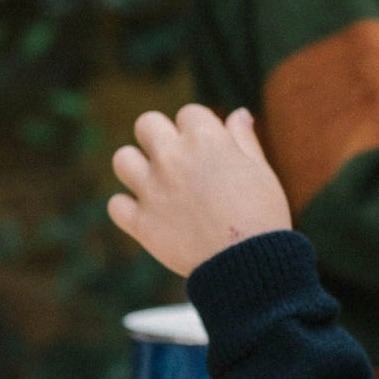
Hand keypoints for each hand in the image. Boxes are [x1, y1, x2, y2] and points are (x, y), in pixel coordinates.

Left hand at [108, 105, 293, 276]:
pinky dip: (127, 209)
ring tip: (155, 183)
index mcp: (205, 139)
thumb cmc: (262, 215)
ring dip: (136, 167)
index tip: (208, 150)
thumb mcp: (260, 170)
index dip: (198, 130)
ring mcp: (153, 189)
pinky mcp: (141, 222)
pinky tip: (146, 214)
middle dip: (159, 137)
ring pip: (122, 159)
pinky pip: (116, 205)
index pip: (188, 113)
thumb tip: (239, 113)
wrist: (250, 265)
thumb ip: (243, 139)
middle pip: (146, 124)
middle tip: (176, 161)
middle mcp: (173, 158)